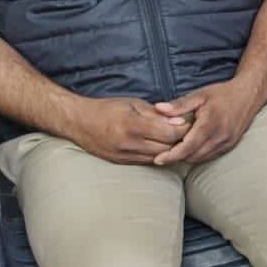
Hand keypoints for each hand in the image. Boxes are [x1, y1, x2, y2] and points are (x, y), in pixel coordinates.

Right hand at [62, 96, 189, 164]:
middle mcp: (128, 143)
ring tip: (176, 140)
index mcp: (132, 125)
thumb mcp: (134, 104)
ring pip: (158, 158)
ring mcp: (123, 155)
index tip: (188, 123)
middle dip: (180, 141)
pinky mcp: (120, 162)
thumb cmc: (108, 109)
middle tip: (187, 133)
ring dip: (170, 150)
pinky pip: (146, 162)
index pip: (169, 133)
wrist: (78, 122)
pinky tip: (161, 147)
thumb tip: (180, 121)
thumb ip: (157, 114)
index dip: (183, 129)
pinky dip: (157, 156)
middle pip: (166, 148)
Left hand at [150, 78, 265, 165]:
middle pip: (192, 156)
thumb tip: (158, 108)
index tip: (157, 160)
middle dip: (176, 156)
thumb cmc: (223, 94)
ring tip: (174, 150)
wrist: (249, 95)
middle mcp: (220, 137)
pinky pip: (209, 156)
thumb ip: (179, 105)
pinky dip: (198, 155)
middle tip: (161, 152)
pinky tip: (190, 148)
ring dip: (187, 156)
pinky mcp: (230, 145)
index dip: (171, 155)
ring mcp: (227, 143)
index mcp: (210, 124)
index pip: (187, 147)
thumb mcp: (199, 95)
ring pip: (200, 158)